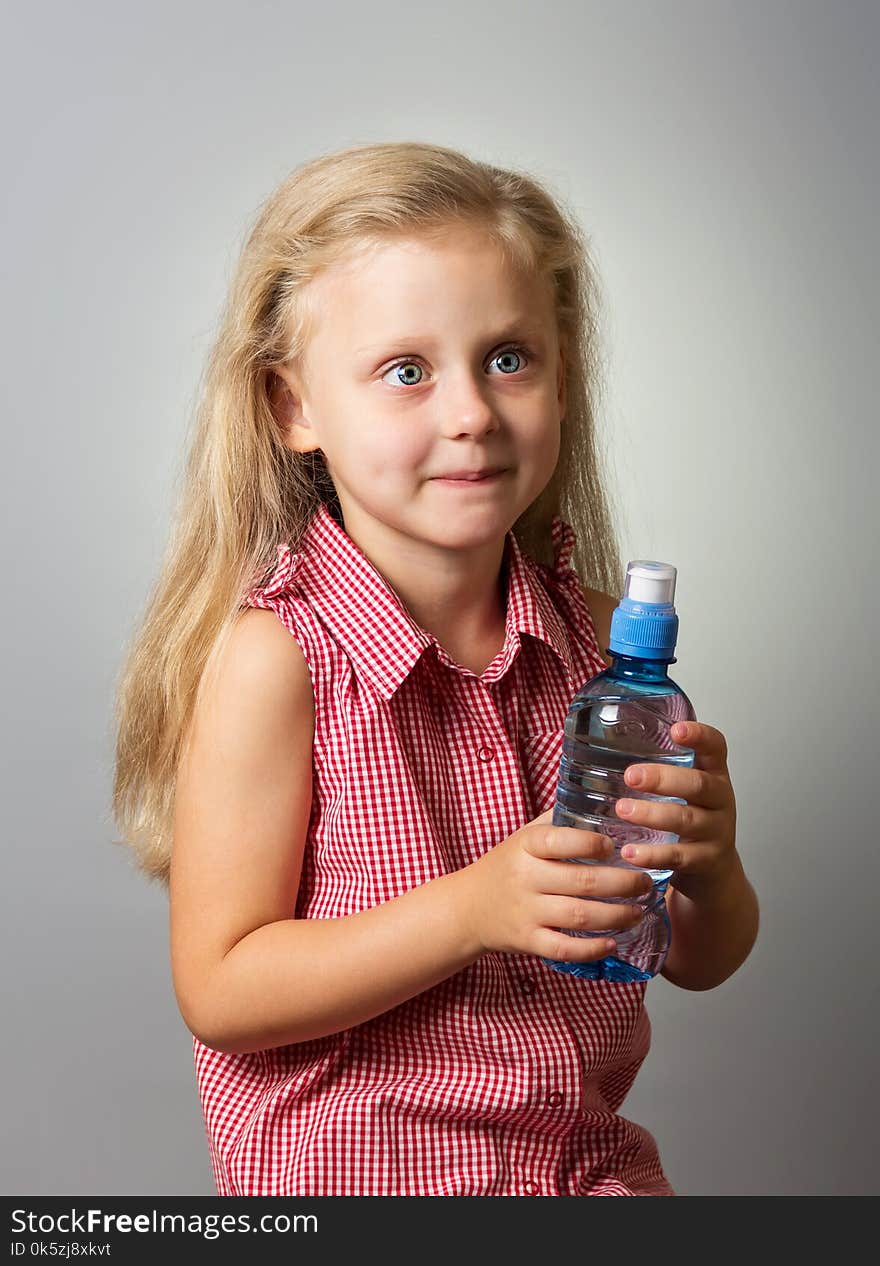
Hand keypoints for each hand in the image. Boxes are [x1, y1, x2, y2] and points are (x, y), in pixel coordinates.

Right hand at [458, 808, 655, 962]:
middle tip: (645, 882)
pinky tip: (612, 942)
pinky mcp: (528, 941)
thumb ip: (559, 820)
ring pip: (579, 916)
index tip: (616, 846)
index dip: (592, 844)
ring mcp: (527, 911)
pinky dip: (591, 949)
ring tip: (638, 910)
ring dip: (616, 915)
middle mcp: (526, 877)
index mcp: (527, 845)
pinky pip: (564, 948)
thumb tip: (604, 801)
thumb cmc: (507, 865)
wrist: (469, 907)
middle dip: (622, 883)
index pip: (561, 840)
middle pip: (582, 881)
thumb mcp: (525, 836)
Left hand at [614, 721, 738, 900]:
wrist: (714, 868)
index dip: (700, 737)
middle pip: (699, 784)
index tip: (677, 730)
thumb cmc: (690, 819)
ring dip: (652, 814)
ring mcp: (716, 831)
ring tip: (623, 809)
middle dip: (663, 778)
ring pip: (686, 820)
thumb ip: (660, 770)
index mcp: (713, 775)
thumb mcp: (684, 790)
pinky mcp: (705, 861)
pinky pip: (678, 856)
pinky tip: (631, 852)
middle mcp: (719, 800)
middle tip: (630, 776)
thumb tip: (601, 744)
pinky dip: (653, 855)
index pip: (715, 748)